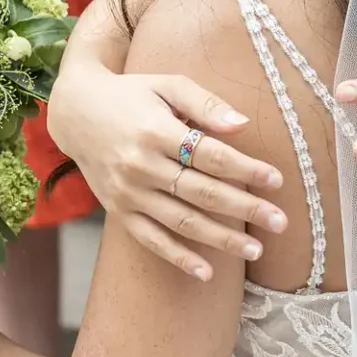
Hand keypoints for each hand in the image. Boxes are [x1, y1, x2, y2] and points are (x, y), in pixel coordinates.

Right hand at [47, 49, 287, 281]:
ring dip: (220, 238)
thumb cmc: (132, 94)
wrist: (76, 112)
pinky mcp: (119, 211)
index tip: (277, 180)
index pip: (210, 155)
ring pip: (181, 221)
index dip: (246, 169)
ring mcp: (128, 193)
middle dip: (245, 208)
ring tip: (255, 249)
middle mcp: (141, 166)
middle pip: (201, 192)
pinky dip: (178, 257)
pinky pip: (151, 239)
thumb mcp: (167, 85)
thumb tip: (242, 125)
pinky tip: (206, 272)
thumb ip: (205, 104)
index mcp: (156, 132)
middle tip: (280, 221)